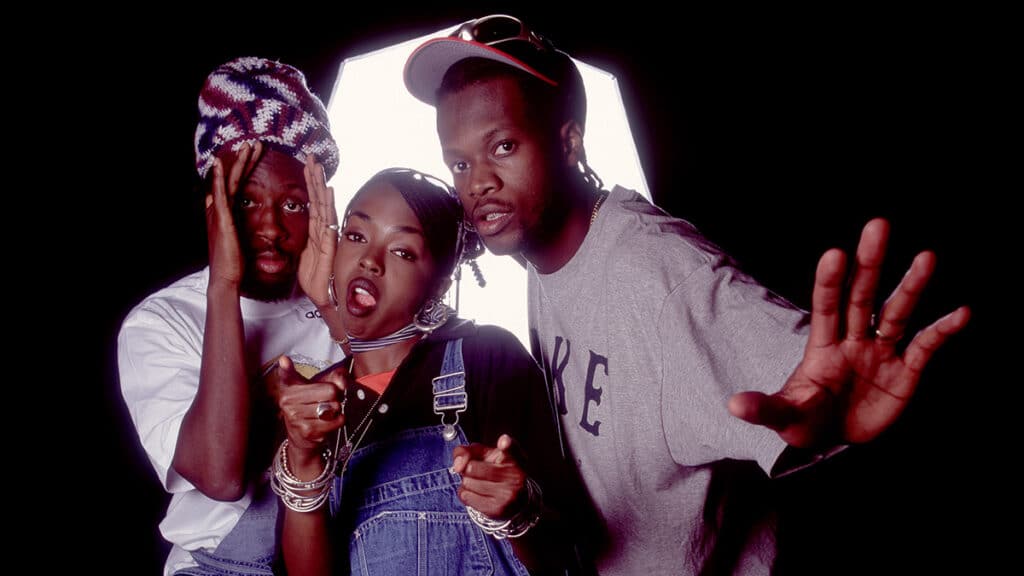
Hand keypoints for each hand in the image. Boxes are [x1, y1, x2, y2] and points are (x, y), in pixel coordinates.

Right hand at [205, 142, 261, 286]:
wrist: (227, 278)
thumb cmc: (235, 262)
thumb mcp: (239, 238)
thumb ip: (239, 225)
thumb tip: (245, 220)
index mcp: (225, 213)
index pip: (234, 185)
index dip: (243, 169)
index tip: (252, 154)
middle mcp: (218, 210)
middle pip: (231, 178)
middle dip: (242, 160)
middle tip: (253, 142)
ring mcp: (218, 214)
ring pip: (227, 181)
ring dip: (236, 163)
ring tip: (247, 146)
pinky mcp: (221, 220)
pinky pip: (220, 195)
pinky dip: (218, 178)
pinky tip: (219, 164)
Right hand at [276, 356, 347, 455]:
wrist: (301, 436)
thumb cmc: (310, 406)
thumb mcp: (317, 386)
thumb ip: (333, 376)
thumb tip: (342, 379)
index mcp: (288, 387)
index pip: (289, 375)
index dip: (288, 368)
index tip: (284, 360)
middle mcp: (288, 402)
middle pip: (330, 391)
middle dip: (335, 396)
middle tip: (327, 401)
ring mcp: (295, 417)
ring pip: (334, 407)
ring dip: (336, 410)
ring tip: (326, 412)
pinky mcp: (307, 431)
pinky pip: (335, 421)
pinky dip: (338, 421)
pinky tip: (327, 421)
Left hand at [298, 156, 338, 306]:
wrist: (326, 299)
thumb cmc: (317, 280)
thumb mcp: (304, 258)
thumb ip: (305, 244)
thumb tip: (302, 234)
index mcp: (314, 232)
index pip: (312, 203)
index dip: (309, 184)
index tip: (305, 165)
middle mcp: (323, 231)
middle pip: (318, 199)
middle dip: (314, 177)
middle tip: (310, 156)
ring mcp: (327, 237)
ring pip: (324, 207)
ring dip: (321, 186)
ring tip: (318, 168)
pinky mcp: (329, 247)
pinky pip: (328, 223)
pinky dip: (328, 207)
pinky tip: (328, 192)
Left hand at [453, 434, 529, 518]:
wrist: (513, 502)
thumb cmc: (494, 472)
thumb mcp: (485, 456)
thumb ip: (467, 451)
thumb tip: (458, 465)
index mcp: (513, 458)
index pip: (512, 449)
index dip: (507, 444)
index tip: (504, 442)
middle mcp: (515, 475)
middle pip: (471, 467)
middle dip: (468, 469)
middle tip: (478, 472)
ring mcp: (507, 494)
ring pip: (468, 482)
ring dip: (467, 482)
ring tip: (480, 484)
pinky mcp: (497, 509)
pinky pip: (466, 496)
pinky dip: (466, 494)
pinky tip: (478, 494)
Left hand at [729, 218, 970, 446]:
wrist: (835, 440)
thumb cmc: (806, 420)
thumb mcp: (785, 417)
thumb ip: (765, 409)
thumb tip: (733, 405)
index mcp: (823, 345)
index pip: (827, 306)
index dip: (830, 281)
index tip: (835, 253)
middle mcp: (853, 340)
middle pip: (862, 295)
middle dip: (869, 263)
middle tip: (877, 225)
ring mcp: (881, 352)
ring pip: (897, 312)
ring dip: (912, 286)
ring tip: (927, 256)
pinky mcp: (906, 371)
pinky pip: (925, 346)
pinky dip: (943, 330)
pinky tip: (962, 312)